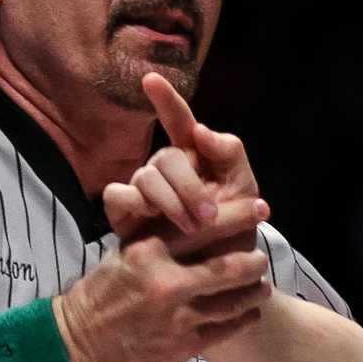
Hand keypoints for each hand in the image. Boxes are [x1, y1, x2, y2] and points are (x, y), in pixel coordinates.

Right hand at [63, 76, 275, 361]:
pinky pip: (226, 329)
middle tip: (264, 256)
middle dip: (255, 260)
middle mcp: (165, 282)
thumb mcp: (123, 253)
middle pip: (229, 267)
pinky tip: (250, 312)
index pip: (203, 226)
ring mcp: (176, 317)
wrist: (78, 344)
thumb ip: (159, 235)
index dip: (237, 216)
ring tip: (262, 286)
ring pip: (234, 301)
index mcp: (148, 251)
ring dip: (253, 292)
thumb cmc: (102, 292)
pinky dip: (243, 318)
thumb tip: (199, 213)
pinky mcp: (182, 345)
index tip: (258, 208)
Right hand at [106, 73, 267, 253]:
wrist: (218, 281)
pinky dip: (136, 204)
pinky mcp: (125, 214)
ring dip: (171, 201)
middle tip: (208, 216)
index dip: (166, 100)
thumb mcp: (244, 195)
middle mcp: (167, 171)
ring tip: (193, 227)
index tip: (150, 80)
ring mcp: (143, 192)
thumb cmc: (233, 234)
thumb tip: (200, 131)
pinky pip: (118, 195)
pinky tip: (153, 220)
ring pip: (145, 176)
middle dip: (189, 185)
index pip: (179, 122)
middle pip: (166, 156)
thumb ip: (231, 157)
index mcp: (197, 159)